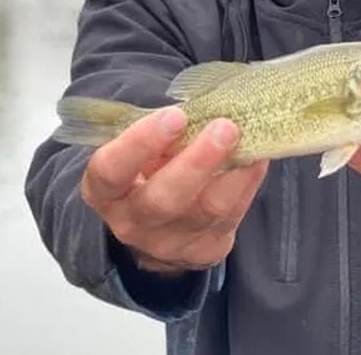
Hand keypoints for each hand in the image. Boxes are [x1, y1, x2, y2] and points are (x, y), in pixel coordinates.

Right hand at [80, 106, 269, 274]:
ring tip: (248, 140)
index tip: (174, 116)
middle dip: (197, 162)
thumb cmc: (148, 168)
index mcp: (105, 191)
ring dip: (233, 173)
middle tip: (224, 127)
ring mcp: (168, 244)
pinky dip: (246, 186)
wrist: (156, 223)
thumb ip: (161, 132)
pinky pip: (229, 219)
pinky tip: (255, 161)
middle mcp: (131, 223)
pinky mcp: (204, 252)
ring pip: (206, 211)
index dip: (140, 142)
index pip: (112, 170)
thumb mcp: (141, 148)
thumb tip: (203, 108)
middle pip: (163, 199)